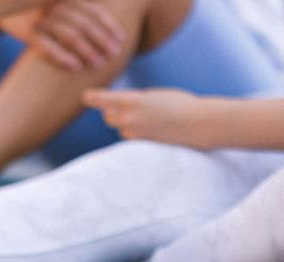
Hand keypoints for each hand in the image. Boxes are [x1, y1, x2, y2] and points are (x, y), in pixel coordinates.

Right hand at [28, 0, 124, 70]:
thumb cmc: (29, 6)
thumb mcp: (50, 2)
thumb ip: (72, 7)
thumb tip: (99, 23)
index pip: (93, 10)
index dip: (109, 26)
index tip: (121, 40)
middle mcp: (53, 3)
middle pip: (85, 23)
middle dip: (102, 41)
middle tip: (114, 56)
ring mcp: (39, 16)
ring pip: (70, 34)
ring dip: (87, 51)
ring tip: (98, 64)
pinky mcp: (25, 30)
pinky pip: (47, 45)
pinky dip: (62, 56)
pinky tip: (75, 67)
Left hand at [82, 88, 210, 147]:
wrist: (198, 123)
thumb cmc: (180, 104)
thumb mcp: (154, 95)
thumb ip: (134, 100)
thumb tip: (119, 106)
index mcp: (133, 100)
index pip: (104, 100)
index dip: (93, 98)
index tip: (85, 97)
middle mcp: (130, 118)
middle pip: (108, 116)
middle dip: (114, 112)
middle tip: (129, 107)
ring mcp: (134, 133)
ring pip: (119, 127)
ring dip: (126, 123)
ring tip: (147, 118)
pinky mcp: (141, 144)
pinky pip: (130, 136)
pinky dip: (135, 132)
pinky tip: (152, 128)